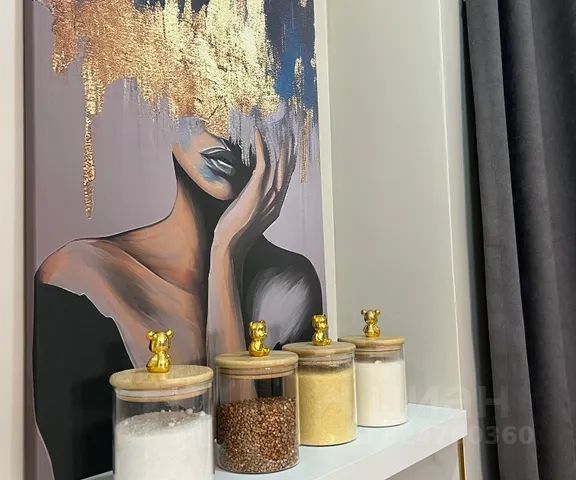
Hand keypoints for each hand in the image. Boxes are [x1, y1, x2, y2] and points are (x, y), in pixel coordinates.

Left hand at [212, 129, 295, 256]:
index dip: (290, 159)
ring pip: (279, 163)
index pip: (287, 177)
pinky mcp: (257, 191)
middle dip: (290, 147)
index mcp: (277, 204)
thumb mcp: (250, 215)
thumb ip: (255, 202)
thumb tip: (249, 192)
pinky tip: (258, 134)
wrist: (231, 245)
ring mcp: (269, 195)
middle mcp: (277, 198)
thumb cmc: (235, 232)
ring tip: (279, 127)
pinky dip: (262, 147)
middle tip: (291, 129)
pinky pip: (263, 163)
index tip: (290, 144)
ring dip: (280, 143)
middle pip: (288, 167)